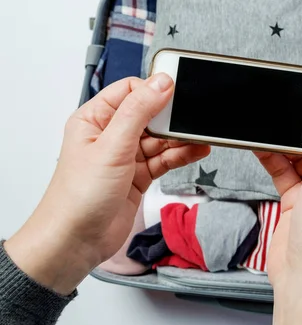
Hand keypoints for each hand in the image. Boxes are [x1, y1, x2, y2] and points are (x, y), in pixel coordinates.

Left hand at [5, 74, 209, 294]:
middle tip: (193, 117)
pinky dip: (181, 155)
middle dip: (172, 117)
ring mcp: (126, 157)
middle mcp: (110, 135)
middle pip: (149, 115)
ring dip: (180, 138)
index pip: (129, 91)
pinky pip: (164, 159)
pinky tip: (197, 150)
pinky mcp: (138, 176)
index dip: (154, 90)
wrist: (76, 241)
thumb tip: (160, 83)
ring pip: (160, 139)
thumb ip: (138, 112)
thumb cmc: (79, 196)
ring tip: (202, 136)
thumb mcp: (112, 146)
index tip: (177, 92)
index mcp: (95, 119)